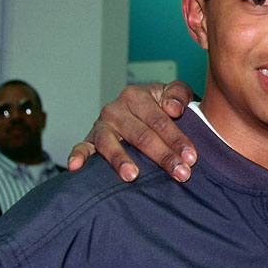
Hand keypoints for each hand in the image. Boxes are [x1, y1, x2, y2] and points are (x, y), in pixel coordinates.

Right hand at [67, 81, 197, 181]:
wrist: (146, 108)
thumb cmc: (164, 104)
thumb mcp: (177, 92)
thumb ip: (178, 94)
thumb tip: (173, 109)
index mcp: (137, 96)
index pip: (159, 121)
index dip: (176, 139)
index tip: (191, 157)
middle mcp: (116, 109)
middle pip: (141, 135)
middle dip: (162, 156)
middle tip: (180, 173)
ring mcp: (102, 125)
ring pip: (111, 144)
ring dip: (122, 161)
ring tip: (134, 176)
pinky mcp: (90, 139)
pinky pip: (82, 147)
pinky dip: (77, 155)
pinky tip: (76, 167)